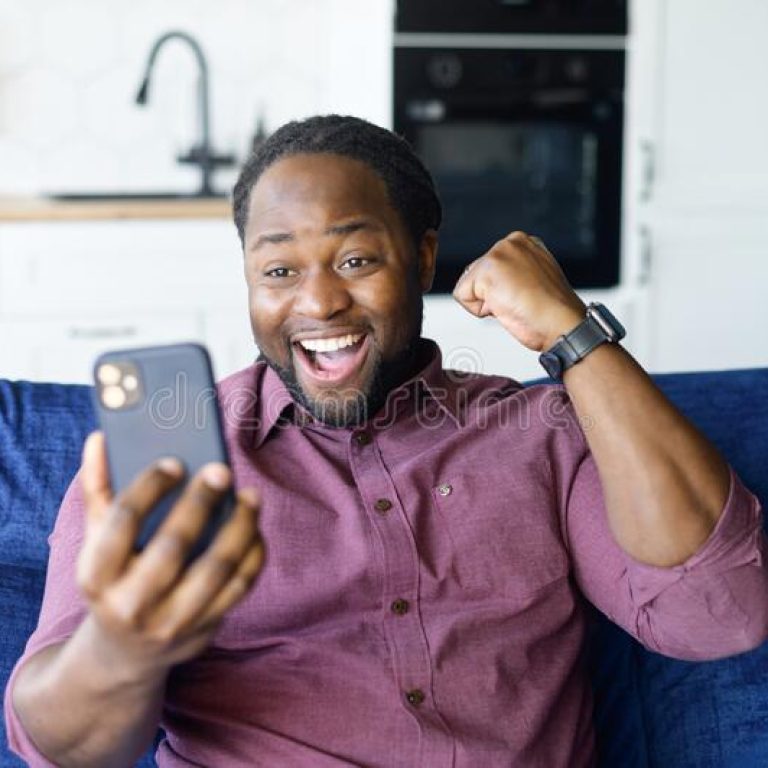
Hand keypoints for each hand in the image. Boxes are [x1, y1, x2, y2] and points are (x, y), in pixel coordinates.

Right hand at [75, 432, 263, 679]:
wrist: (125, 653)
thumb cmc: (113, 579)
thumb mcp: (95, 542)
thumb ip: (98, 490)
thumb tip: (100, 438)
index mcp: (96, 576)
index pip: (122, 522)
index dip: (150, 486)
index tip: (175, 461)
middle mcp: (131, 604)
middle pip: (173, 546)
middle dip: (201, 502)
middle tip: (221, 470)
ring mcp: (171, 622)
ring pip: (217, 569)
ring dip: (241, 526)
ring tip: (251, 495)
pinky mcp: (203, 630)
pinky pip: (240, 587)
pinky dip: (253, 553)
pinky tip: (255, 527)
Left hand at [452, 231, 586, 351]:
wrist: (562, 323)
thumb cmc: (552, 312)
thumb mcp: (533, 281)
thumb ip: (513, 274)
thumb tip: (495, 285)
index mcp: (524, 243)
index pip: (488, 267)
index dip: (501, 290)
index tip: (524, 296)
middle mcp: (511, 243)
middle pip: (474, 274)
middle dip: (491, 294)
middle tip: (518, 302)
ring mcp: (498, 254)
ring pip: (468, 285)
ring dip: (486, 302)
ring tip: (513, 304)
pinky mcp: (486, 271)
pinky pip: (462, 296)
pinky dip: (479, 310)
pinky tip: (504, 307)